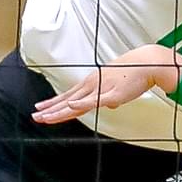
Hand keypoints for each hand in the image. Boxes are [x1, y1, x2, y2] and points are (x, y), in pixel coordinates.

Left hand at [32, 44, 181, 124]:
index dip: (54, 104)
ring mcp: (100, 89)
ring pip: (76, 103)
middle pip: (67, 100)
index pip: (68, 96)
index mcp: (91, 84)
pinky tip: (71, 106)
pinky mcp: (112, 93)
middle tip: (35, 116)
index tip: (41, 109)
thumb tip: (109, 105)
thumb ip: (110, 97)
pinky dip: (82, 103)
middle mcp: (92, 86)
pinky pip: (94, 100)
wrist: (147, 63)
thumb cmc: (133, 73)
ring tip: (45, 117)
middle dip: (50, 109)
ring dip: (59, 111)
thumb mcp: (116, 87)